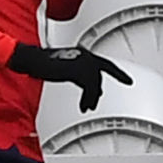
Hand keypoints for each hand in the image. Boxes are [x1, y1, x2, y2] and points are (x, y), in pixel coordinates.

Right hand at [8, 44, 133, 111]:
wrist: (33, 60)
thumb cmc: (45, 65)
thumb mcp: (67, 70)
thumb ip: (81, 76)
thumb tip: (94, 91)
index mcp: (85, 54)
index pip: (107, 65)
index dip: (119, 73)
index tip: (129, 81)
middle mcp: (87, 57)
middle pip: (103, 74)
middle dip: (102, 88)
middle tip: (102, 98)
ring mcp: (84, 62)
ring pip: (96, 84)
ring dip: (92, 98)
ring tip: (88, 107)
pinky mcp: (78, 70)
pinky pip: (89, 89)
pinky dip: (87, 99)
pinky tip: (84, 107)